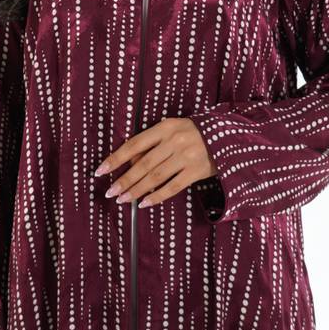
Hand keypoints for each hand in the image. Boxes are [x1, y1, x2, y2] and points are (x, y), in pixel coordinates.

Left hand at [94, 117, 217, 207]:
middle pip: (143, 164)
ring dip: (136, 190)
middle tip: (109, 191)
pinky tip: (144, 202)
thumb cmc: (194, 132)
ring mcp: (186, 156)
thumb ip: (153, 142)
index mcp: (165, 127)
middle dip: (124, 180)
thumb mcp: (173, 128)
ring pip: (155, 177)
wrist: (227, 135)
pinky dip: (156, 196)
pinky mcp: (196, 171)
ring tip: (122, 199)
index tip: (101, 170)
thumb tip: (130, 162)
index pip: (134, 144)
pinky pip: (172, 187)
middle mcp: (174, 141)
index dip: (116, 158)